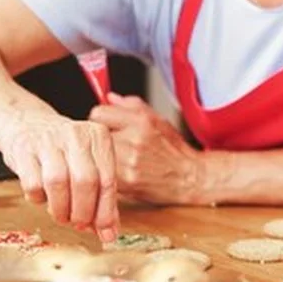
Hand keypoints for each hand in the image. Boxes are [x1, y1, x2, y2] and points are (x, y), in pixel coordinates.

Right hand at [0, 112, 118, 240]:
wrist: (26, 123)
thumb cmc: (64, 151)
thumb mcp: (89, 164)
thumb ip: (102, 197)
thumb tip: (109, 233)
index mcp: (98, 137)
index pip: (108, 180)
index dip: (106, 211)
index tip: (105, 232)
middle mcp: (76, 134)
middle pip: (86, 182)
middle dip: (83, 212)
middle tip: (79, 223)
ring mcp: (48, 140)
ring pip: (58, 183)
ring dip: (60, 209)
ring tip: (61, 215)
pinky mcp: (23, 149)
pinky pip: (33, 184)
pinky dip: (38, 199)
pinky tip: (42, 197)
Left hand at [88, 93, 204, 204]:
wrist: (188, 178)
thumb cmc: (174, 150)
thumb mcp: (158, 119)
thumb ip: (130, 105)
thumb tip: (109, 98)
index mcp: (141, 122)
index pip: (98, 114)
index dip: (101, 119)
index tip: (106, 125)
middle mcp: (134, 141)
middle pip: (94, 136)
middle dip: (99, 139)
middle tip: (112, 143)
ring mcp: (128, 164)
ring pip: (95, 156)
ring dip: (101, 157)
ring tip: (117, 158)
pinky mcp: (125, 184)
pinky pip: (102, 173)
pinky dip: (106, 172)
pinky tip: (120, 172)